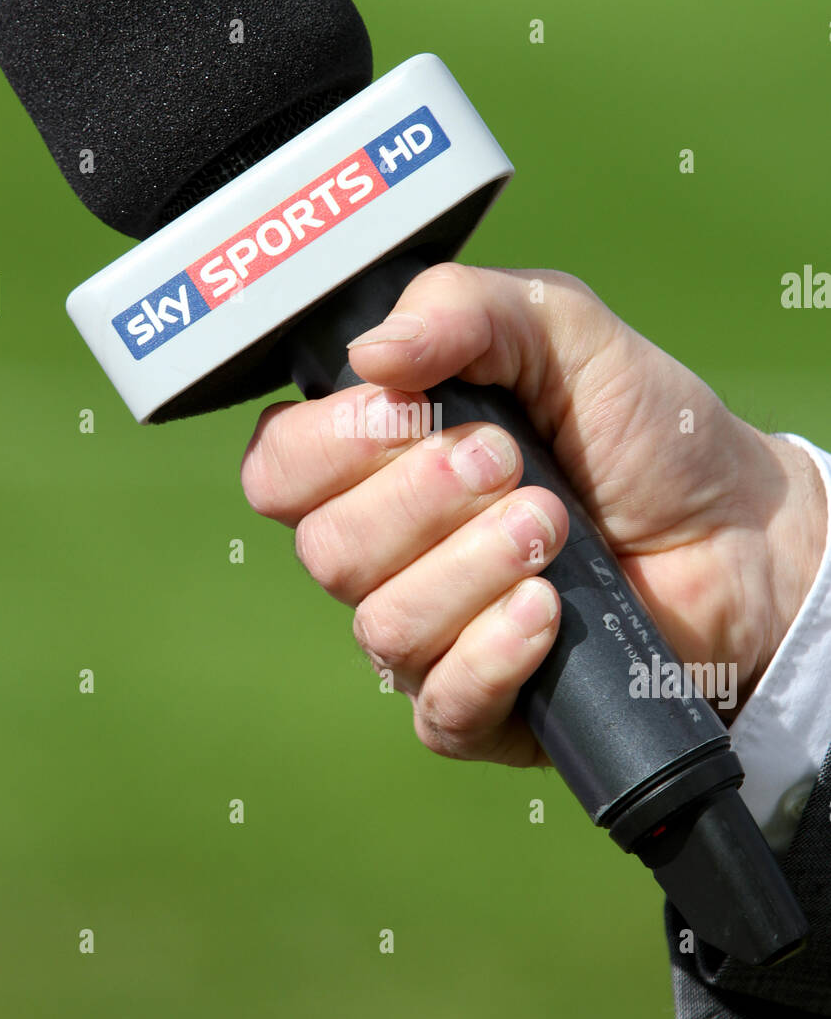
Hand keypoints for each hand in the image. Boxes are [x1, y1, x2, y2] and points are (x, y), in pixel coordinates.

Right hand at [240, 264, 825, 766]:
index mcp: (380, 462)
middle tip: (516, 462)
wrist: (739, 529)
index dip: (333, 443)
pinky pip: (442, 703)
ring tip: (557, 526)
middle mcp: (389, 552)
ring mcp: (431, 635)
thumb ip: (464, 309)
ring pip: (384, 624)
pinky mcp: (481, 708)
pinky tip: (550, 609)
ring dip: (475, 565)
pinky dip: (494, 651)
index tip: (421, 410)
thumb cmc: (640, 429)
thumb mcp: (559, 330)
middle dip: (425, 497)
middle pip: (327, 548)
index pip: (279, 468)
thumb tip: (370, 351)